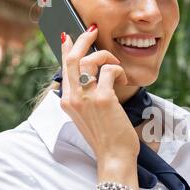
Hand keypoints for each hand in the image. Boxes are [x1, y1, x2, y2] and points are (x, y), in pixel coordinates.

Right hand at [60, 26, 139, 189]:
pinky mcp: (103, 99)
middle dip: (83, 39)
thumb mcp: (87, 117)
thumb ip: (84, 98)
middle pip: (73, 58)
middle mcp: (73, 98)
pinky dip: (119, 71)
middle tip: (94, 32)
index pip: (64, 68)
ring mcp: (86, 97)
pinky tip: (124, 80)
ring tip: (117, 68)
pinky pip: (110, 70)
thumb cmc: (105, 138)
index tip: (71, 37)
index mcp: (67, 102)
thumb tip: (93, 78)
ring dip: (107, 57)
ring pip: (91, 60)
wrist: (113, 156)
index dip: (67, 49)